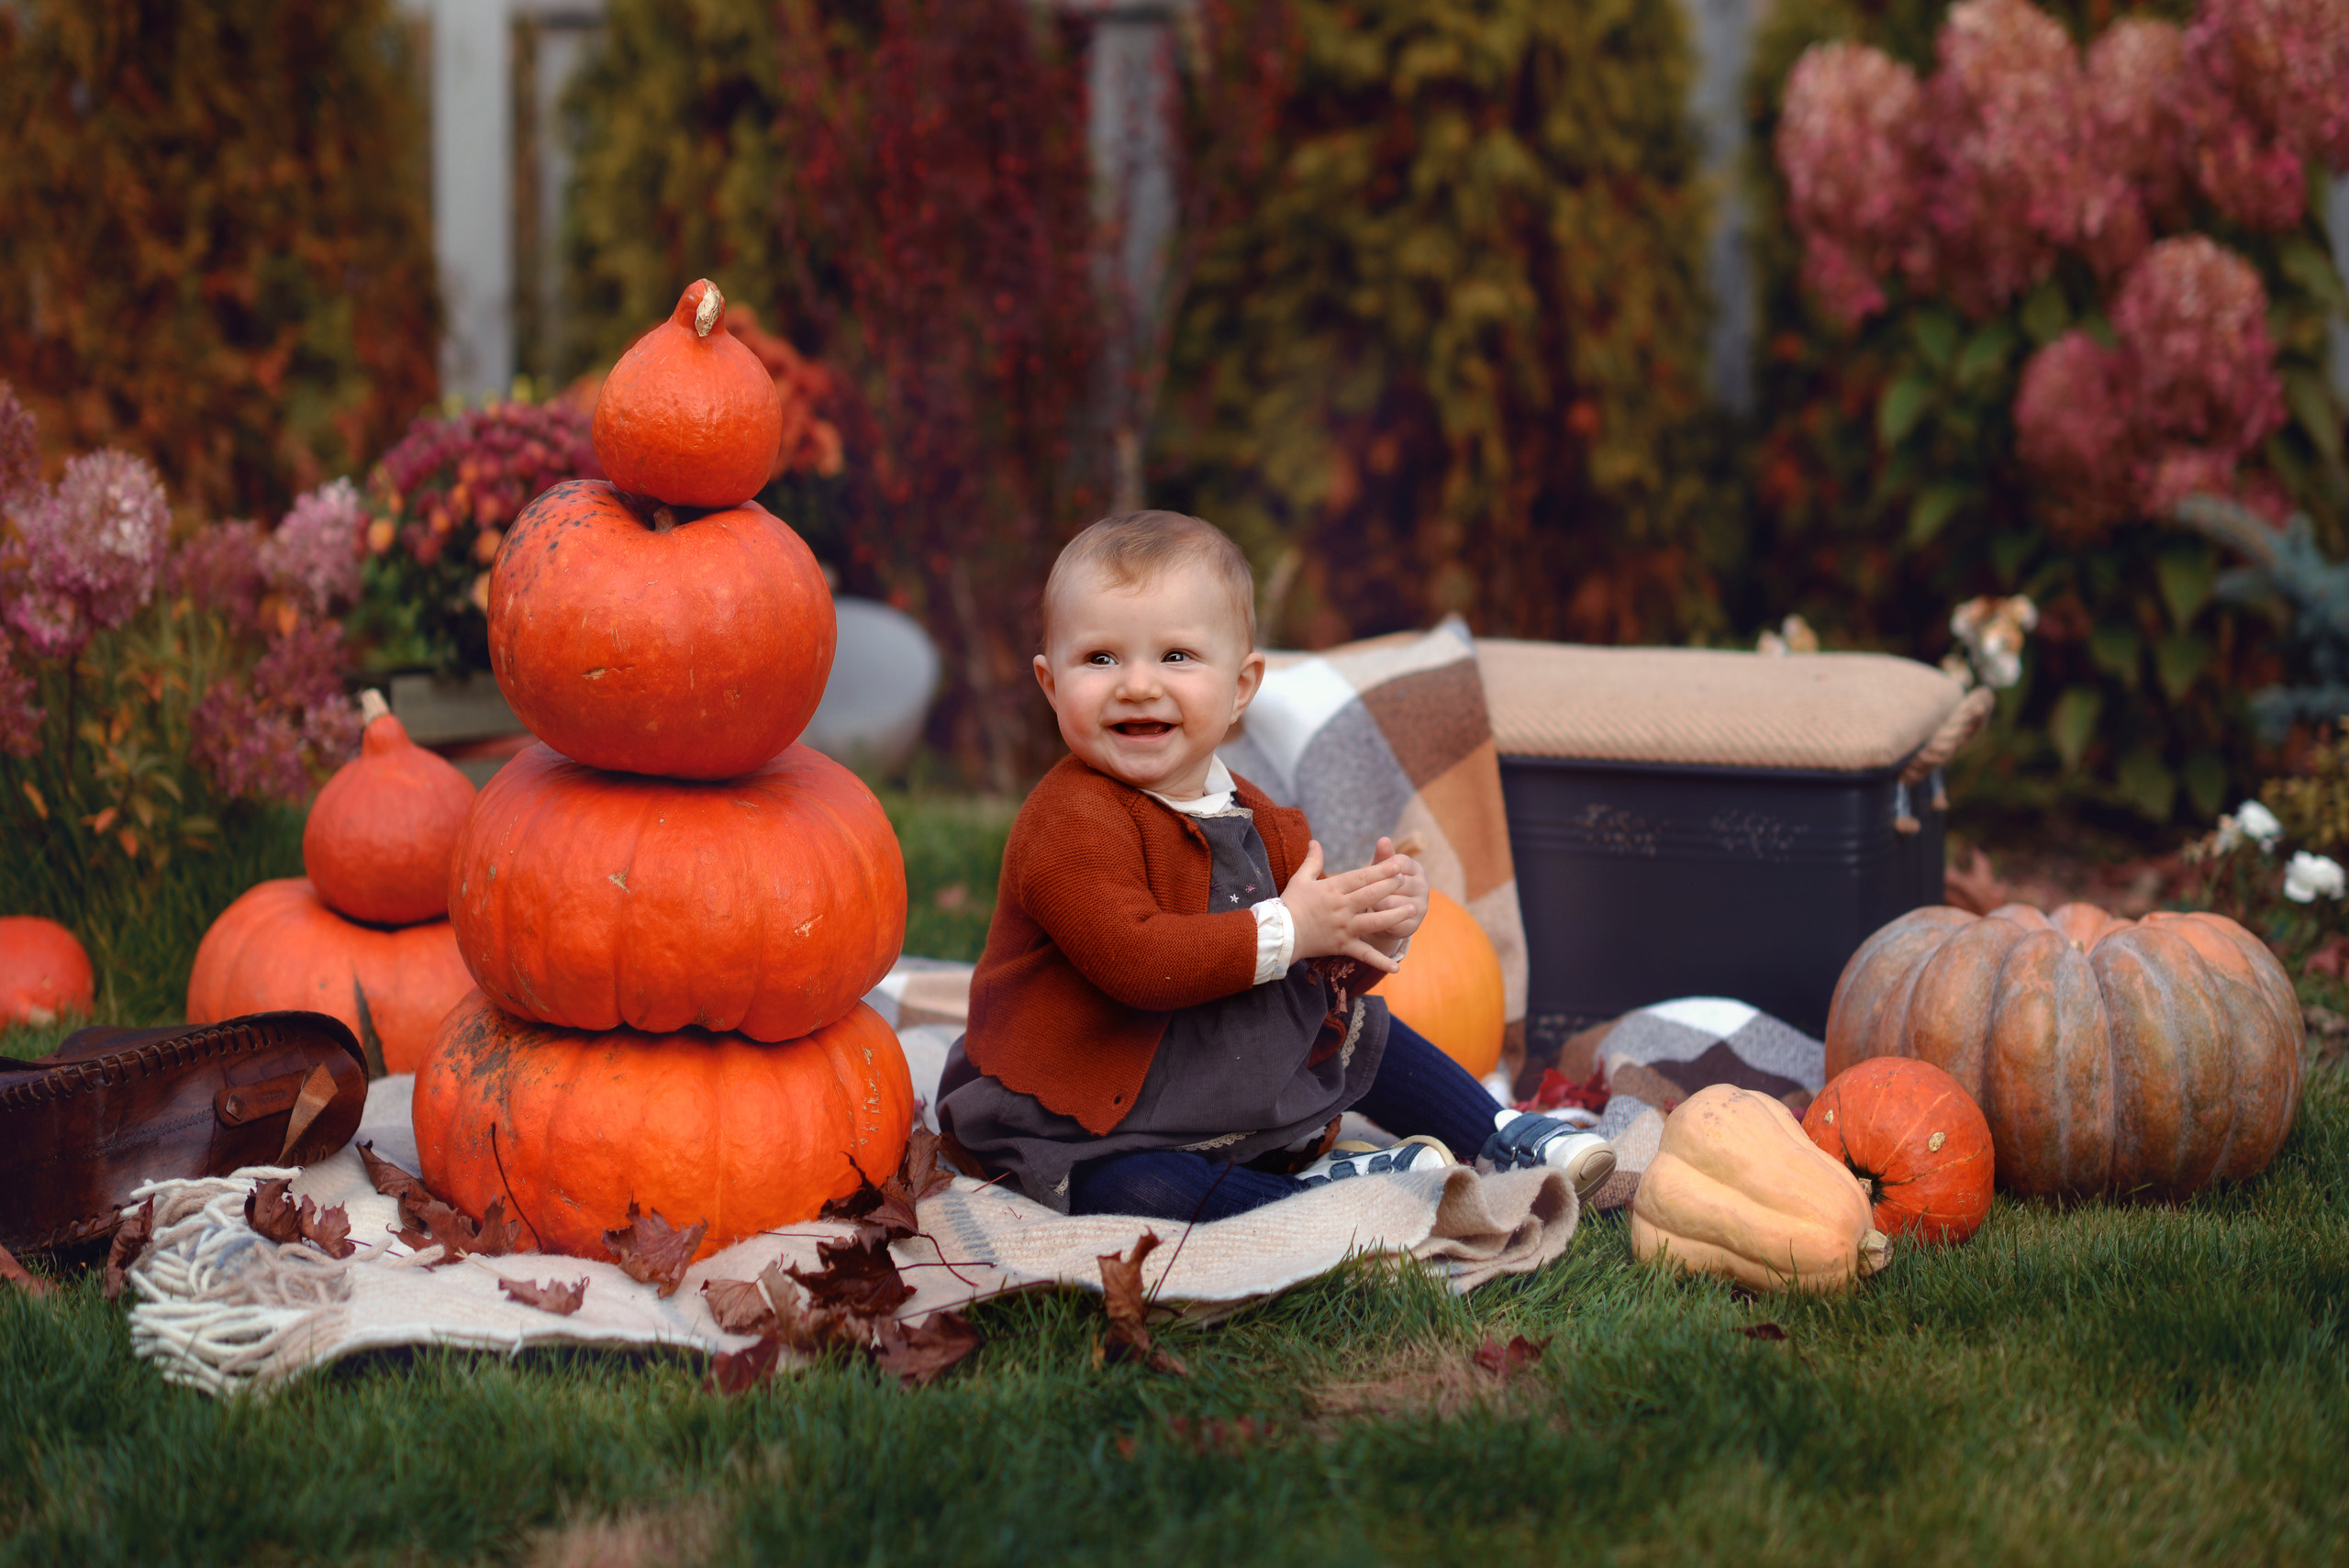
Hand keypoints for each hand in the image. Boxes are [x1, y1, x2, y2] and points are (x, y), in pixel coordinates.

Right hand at [1280, 839, 1412, 971]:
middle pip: (1372, 895)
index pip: (1362, 877)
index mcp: (1333, 889)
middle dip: (1391, 886)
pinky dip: (1380, 961)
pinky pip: (1364, 954)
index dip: (1381, 870)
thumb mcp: (1300, 879)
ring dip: (1395, 915)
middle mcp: (1342, 908)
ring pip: (1375, 921)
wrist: (1280, 934)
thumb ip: (1312, 860)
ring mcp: (1344, 928)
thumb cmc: (1289, 904)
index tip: (1397, 864)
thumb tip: (1315, 841)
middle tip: (1406, 880)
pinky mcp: (1343, 945)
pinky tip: (1396, 967)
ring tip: (1412, 909)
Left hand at [1362, 836, 1429, 954]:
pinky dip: (1379, 919)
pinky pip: (1392, 920)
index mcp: (1416, 869)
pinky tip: (1372, 918)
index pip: (1397, 863)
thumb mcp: (1380, 871)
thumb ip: (1383, 856)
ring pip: (1391, 902)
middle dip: (1375, 888)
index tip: (1367, 875)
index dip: (1379, 869)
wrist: (1384, 919)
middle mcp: (1423, 886)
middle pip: (1395, 882)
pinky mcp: (1414, 924)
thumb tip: (1384, 839)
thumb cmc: (1380, 887)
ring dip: (1375, 904)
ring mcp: (1421, 906)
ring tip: (1366, 905)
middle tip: (1361, 893)